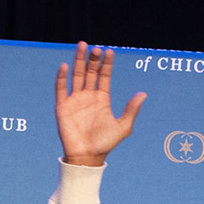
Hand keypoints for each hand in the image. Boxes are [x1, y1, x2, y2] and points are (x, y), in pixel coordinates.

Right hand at [54, 42, 144, 166]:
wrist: (86, 157)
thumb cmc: (105, 144)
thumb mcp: (123, 127)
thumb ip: (131, 110)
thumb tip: (143, 94)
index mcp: (102, 99)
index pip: (104, 76)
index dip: (107, 64)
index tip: (110, 51)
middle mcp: (88, 97)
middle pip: (90, 72)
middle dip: (93, 59)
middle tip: (96, 47)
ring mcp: (75, 101)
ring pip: (76, 76)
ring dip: (78, 61)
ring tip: (82, 46)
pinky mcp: (62, 107)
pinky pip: (61, 89)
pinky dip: (61, 78)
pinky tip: (64, 66)